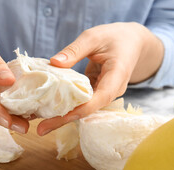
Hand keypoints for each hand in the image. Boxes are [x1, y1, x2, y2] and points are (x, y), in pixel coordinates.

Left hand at [37, 22, 163, 135]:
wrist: (132, 42)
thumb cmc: (115, 37)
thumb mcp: (94, 37)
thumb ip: (75, 49)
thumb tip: (54, 63)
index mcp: (117, 76)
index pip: (100, 98)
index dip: (81, 109)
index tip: (59, 117)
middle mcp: (112, 90)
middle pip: (89, 110)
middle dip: (65, 120)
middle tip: (41, 129)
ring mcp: (104, 94)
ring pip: (84, 109)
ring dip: (63, 116)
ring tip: (40, 124)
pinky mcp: (96, 93)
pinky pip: (81, 102)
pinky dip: (65, 106)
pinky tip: (48, 110)